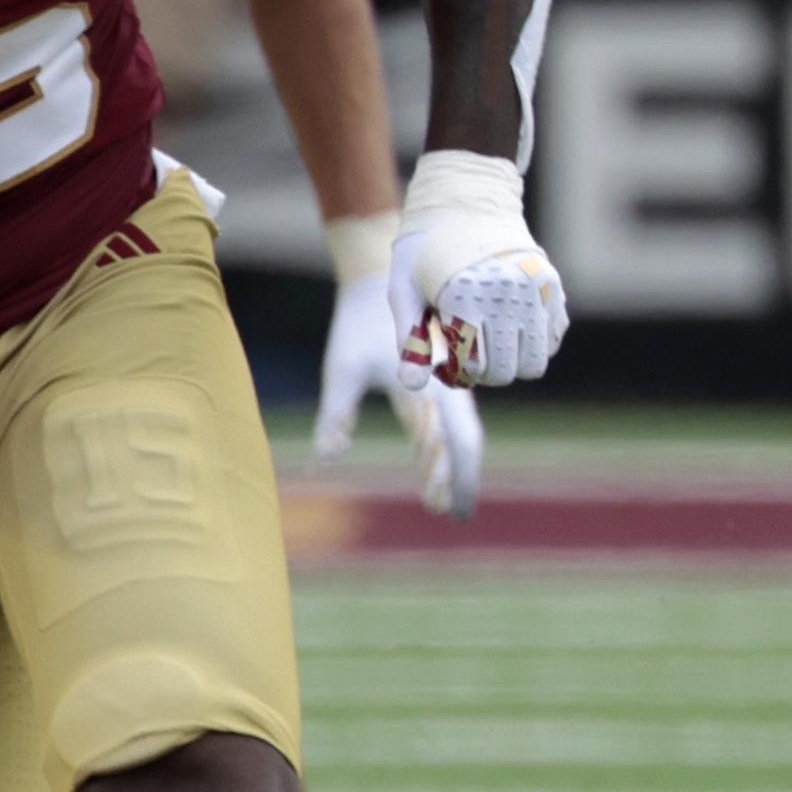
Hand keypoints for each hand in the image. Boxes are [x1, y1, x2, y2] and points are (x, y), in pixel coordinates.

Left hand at [315, 232, 484, 518]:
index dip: (457, 481)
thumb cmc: (355, 325)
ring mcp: (452, 375)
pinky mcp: (445, 373)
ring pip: (460, 427)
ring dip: (451, 463)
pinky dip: (447, 440)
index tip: (451, 513)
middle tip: (452, 514)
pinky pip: (453, 412)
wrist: (377, 277)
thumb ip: (335, 417)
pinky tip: (434, 459)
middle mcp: (450, 380)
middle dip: (459, 479)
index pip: (455, 443)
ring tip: (437, 496)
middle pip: (466, 440)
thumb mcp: (342, 370)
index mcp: (430, 382)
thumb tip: (325, 461)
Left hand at [392, 150, 568, 389]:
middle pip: (506, 372)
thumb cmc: (424, 249)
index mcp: (465, 297)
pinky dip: (535, 342)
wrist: (464, 198)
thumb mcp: (404, 291)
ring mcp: (535, 289)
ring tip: (491, 342)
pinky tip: (511, 326)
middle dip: (485, 371)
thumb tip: (413, 387)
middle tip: (468, 351)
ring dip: (513, 362)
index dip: (456, 372)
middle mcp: (506, 295)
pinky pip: (554, 338)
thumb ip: (409, 340)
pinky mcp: (552, 284)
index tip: (445, 358)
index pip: (471, 368)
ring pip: (535, 362)